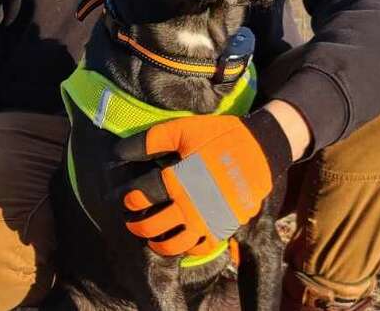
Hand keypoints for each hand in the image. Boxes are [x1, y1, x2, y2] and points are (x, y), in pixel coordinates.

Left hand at [113, 111, 291, 257]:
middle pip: (153, 226)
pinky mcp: (223, 228)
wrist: (260, 149)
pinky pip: (200, 249)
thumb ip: (150, 141)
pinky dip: (185, 250)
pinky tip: (178, 240)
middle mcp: (191, 206)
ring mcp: (208, 221)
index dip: (128, 198)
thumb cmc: (218, 137)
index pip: (142, 196)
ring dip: (156, 243)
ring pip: (174, 245)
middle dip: (136, 224)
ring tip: (150, 236)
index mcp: (179, 180)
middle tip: (130, 220)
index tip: (124, 198)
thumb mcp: (183, 130)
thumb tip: (119, 152)